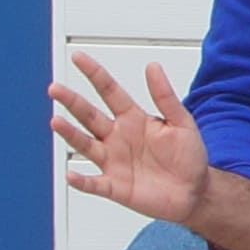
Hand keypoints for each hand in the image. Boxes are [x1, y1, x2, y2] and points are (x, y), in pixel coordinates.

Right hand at [48, 52, 212, 223]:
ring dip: (71, 134)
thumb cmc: (188, 157)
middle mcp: (117, 137)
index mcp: (133, 119)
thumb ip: (165, 96)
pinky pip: (93, 183)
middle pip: (89, 116)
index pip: (109, 91)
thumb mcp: (181, 122)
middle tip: (55, 89)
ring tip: (56, 122)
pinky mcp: (114, 186)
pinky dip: (81, 180)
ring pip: (85, 145)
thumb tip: (152, 66)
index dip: (94, 74)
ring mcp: (113, 161)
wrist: (194, 191)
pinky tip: (71, 174)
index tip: (78, 57)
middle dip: (72, 102)